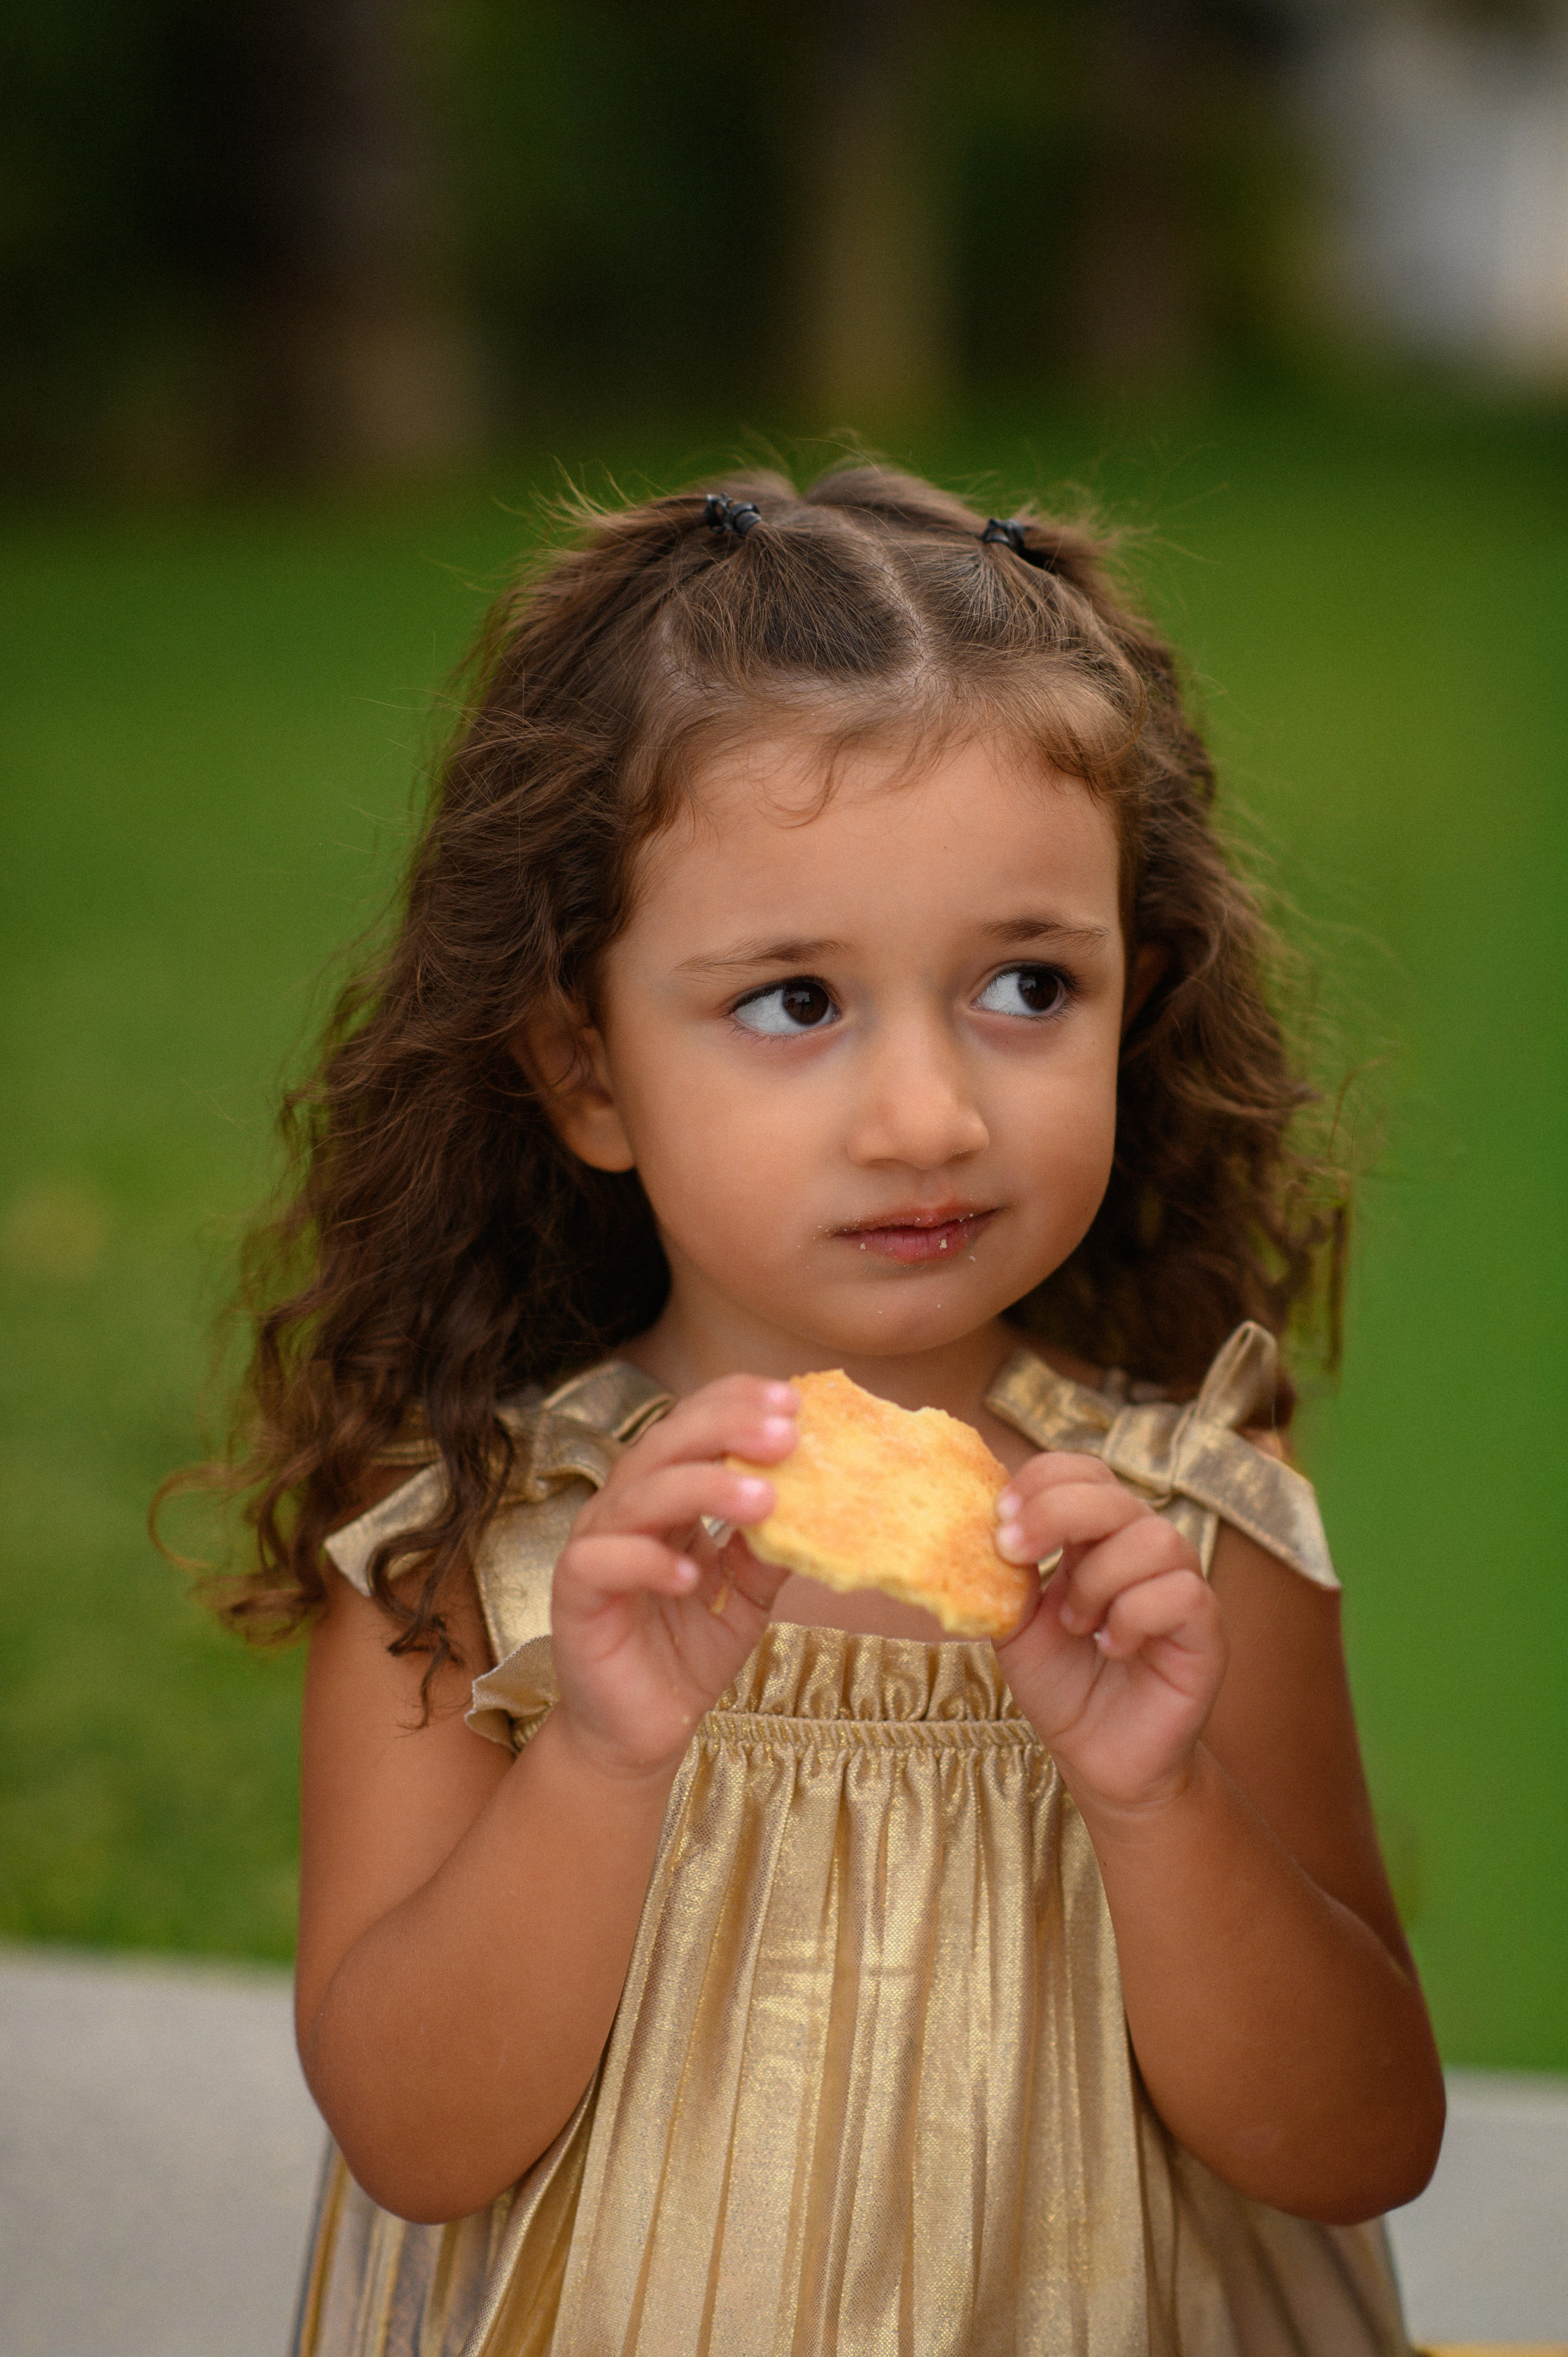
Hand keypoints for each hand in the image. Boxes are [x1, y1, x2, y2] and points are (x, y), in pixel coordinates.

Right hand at [550, 1376, 797, 1783]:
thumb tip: (822, 1500)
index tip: (793, 1402)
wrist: (644, 1732)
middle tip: (785, 1435)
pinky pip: (601, 1562)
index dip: (736, 1405)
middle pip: (666, 1444)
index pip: (693, 1426)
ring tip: (762, 1500)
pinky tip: (689, 1573)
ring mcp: (596, 1547)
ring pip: (638, 1495)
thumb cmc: (691, 1652)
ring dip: (701, 1488)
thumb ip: (772, 1548)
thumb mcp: (749, 1594)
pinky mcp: (574, 1596)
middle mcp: (627, 1509)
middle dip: (726, 1429)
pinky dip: (645, 1560)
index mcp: (667, 1495)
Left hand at [992, 1453, 1226, 1813]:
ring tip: (1076, 1624)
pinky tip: (1112, 1646)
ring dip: (1098, 1579)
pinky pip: (1181, 1592)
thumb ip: (1004, 1576)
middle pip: (1115, 1492)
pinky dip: (1134, 1617)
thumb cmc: (1061, 1684)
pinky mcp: (1207, 1629)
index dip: (1043, 1480)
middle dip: (1056, 1512)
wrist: (1097, 1756)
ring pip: (1154, 1537)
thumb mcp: (1014, 1624)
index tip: (999, 1517)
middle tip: (1015, 1551)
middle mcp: (1142, 1549)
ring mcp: (1180, 1584)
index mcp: (1095, 1537)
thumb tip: (975, 1527)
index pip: (1083, 1471)